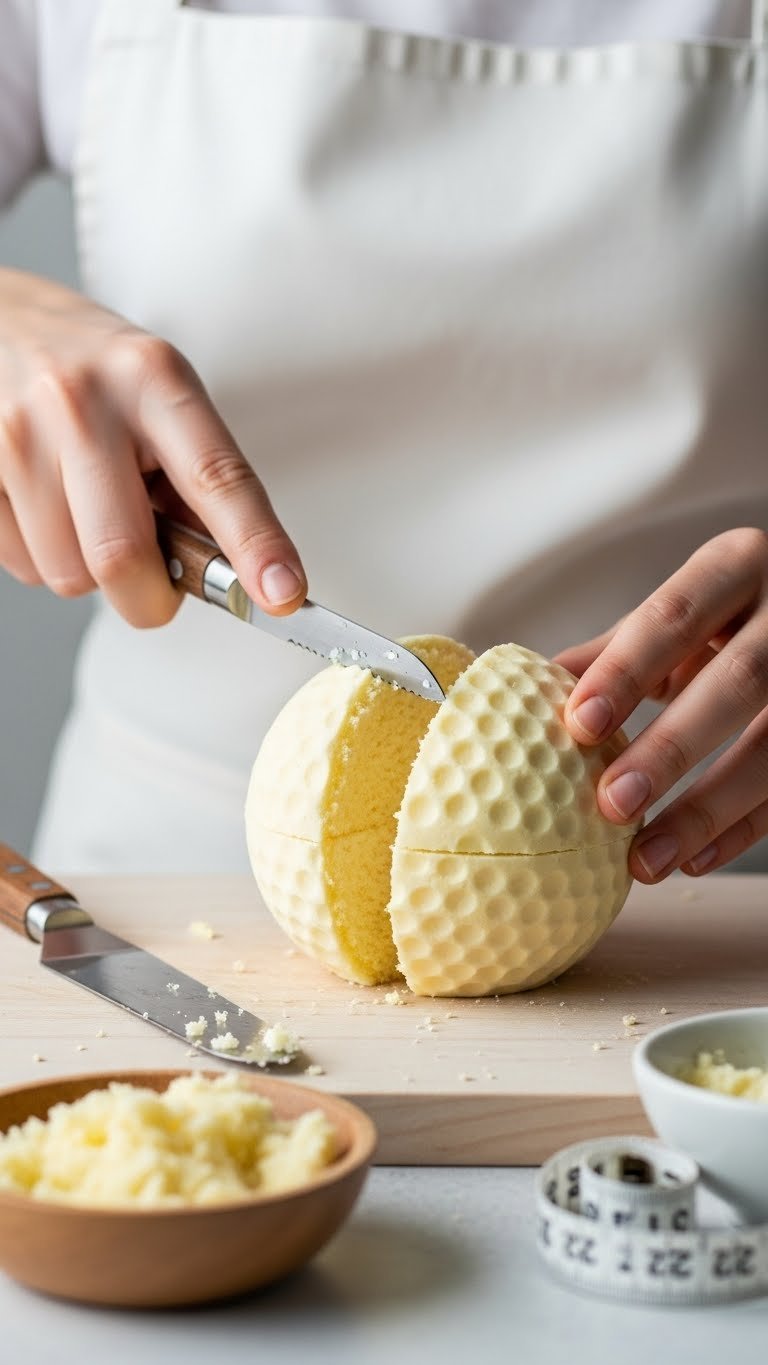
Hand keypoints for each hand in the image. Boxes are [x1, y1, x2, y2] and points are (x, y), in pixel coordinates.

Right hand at [0, 269, 305, 625]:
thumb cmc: (96, 374)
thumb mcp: (162, 399)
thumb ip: (198, 483)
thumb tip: (236, 576)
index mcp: (153, 380)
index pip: (216, 476)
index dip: (254, 544)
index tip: (282, 594)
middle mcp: (82, 400)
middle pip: (122, 555)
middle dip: (148, 595)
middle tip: (156, 579)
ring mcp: (16, 432)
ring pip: (67, 575)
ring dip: (88, 570)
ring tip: (86, 510)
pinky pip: (21, 567)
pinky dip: (42, 557)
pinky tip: (46, 506)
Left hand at [553, 528, 767, 881]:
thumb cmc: (729, 614)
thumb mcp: (682, 613)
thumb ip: (617, 650)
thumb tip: (529, 693)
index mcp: (736, 566)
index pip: (676, 614)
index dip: (627, 669)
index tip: (579, 724)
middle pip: (739, 680)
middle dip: (672, 747)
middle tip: (612, 804)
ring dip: (709, 809)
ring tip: (646, 859)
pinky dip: (744, 829)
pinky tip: (693, 860)